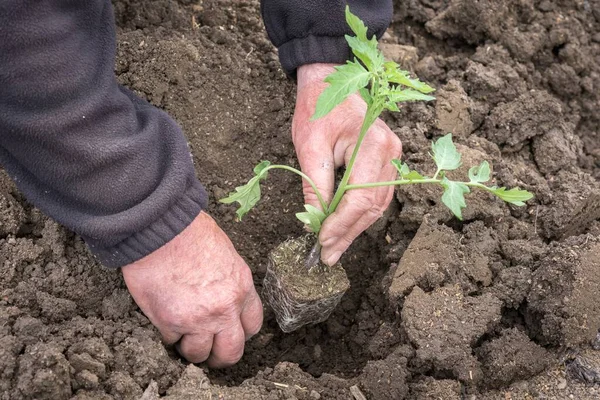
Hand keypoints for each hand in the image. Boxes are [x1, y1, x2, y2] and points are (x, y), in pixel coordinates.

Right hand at [121, 212, 262, 367]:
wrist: (161, 229)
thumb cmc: (191, 233)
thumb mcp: (226, 254)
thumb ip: (229, 281)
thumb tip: (226, 296)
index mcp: (241, 288)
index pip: (252, 326)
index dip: (240, 333)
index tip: (229, 333)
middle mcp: (225, 309)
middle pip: (231, 352)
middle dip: (220, 356)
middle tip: (209, 353)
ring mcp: (198, 319)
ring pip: (199, 354)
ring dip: (191, 348)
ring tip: (183, 336)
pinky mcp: (171, 322)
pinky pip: (171, 342)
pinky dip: (168, 335)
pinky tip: (165, 321)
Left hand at [294, 63, 401, 265]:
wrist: (330, 82)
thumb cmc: (318, 109)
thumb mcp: (309, 148)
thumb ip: (316, 187)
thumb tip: (315, 222)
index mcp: (372, 145)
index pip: (359, 197)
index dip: (341, 224)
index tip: (321, 241)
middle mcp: (390, 152)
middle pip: (372, 205)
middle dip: (347, 233)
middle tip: (327, 255)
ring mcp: (392, 156)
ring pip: (377, 204)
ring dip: (354, 228)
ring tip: (334, 248)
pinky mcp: (387, 160)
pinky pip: (377, 194)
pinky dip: (360, 214)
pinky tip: (345, 228)